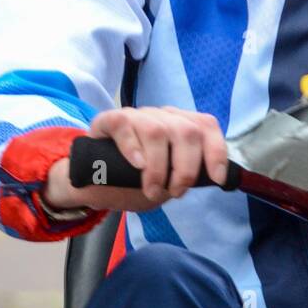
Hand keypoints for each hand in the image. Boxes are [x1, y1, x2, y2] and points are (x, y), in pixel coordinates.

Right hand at [43, 106, 229, 214]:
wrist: (91, 179)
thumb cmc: (133, 180)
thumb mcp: (166, 182)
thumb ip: (185, 176)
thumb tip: (209, 179)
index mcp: (181, 126)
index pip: (207, 127)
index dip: (216, 152)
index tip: (216, 179)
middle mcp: (162, 116)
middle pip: (186, 131)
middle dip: (186, 167)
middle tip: (176, 191)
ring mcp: (137, 116)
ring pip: (157, 131)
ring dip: (159, 167)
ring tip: (152, 189)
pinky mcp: (109, 120)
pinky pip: (124, 125)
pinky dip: (133, 147)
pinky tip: (137, 165)